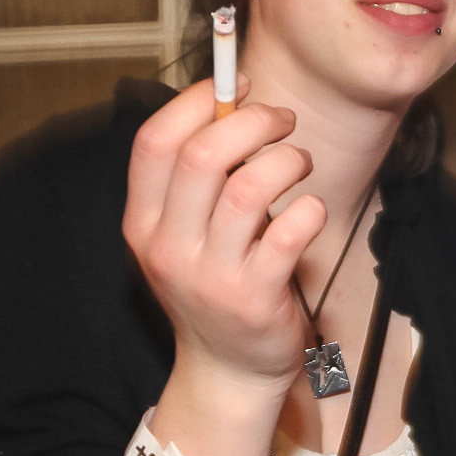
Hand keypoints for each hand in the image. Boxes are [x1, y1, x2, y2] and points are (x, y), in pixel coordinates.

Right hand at [124, 78, 326, 397]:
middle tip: (283, 119)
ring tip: (300, 163)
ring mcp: (210, 275)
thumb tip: (234, 99)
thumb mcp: (187, 233)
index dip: (198, 100)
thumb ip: (201, 178)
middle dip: (252, 121)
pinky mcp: (255, 297)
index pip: (154, 142)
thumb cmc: (217, 285)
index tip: (238, 85)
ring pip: (248, 187)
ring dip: (286, 160)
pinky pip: (289, 234)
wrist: (229, 371)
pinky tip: (311, 211)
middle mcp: (169, 247)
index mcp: (143, 221)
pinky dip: (309, 209)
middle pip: (201, 156)